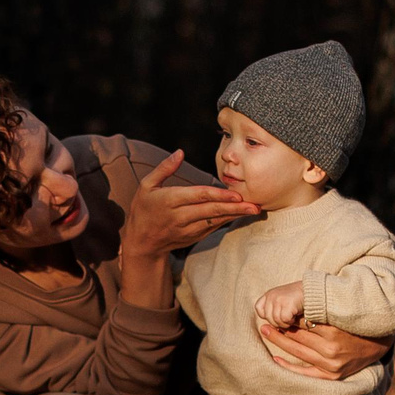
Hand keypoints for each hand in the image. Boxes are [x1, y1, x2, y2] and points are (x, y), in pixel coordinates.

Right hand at [118, 148, 260, 261]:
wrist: (141, 242)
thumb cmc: (143, 210)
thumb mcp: (146, 185)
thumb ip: (164, 168)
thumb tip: (180, 152)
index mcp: (169, 201)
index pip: (198, 196)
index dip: (218, 196)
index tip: (236, 194)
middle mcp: (179, 216)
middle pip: (211, 210)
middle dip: (234, 208)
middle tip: (253, 204)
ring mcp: (187, 229)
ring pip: (214, 221)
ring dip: (234, 215)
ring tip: (253, 209)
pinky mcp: (193, 237)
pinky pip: (212, 227)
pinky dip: (226, 221)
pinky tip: (239, 214)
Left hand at [254, 281, 304, 330]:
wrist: (314, 292)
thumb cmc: (299, 300)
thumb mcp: (282, 302)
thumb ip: (274, 310)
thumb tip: (266, 329)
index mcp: (269, 294)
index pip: (259, 309)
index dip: (268, 316)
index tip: (280, 314)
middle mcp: (271, 295)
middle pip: (268, 318)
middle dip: (278, 322)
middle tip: (288, 318)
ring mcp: (278, 299)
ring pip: (276, 321)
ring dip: (285, 323)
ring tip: (292, 317)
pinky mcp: (286, 304)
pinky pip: (284, 320)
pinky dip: (290, 322)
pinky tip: (295, 316)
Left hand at [257, 320, 389, 380]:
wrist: (378, 344)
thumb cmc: (355, 323)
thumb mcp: (341, 312)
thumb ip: (321, 307)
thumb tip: (296, 301)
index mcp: (334, 329)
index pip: (304, 321)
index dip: (288, 315)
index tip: (277, 310)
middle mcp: (332, 348)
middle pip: (298, 336)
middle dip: (280, 327)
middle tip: (264, 321)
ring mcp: (331, 364)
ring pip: (298, 351)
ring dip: (279, 342)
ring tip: (266, 332)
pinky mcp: (332, 375)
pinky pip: (305, 373)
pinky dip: (288, 366)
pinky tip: (275, 359)